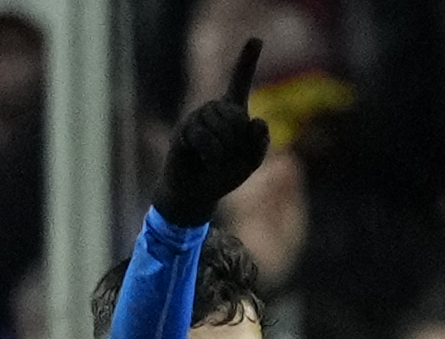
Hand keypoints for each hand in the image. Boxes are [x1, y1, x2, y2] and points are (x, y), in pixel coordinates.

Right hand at [151, 38, 271, 226]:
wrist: (196, 193)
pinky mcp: (185, 128)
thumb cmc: (224, 174)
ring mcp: (198, 116)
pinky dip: (211, 154)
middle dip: (239, 145)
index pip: (239, 80)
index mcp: (233, 111)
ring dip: (225, 151)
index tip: (257, 39)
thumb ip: (259, 143)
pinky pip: (205, 137)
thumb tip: (258, 121)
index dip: (247, 60)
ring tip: (215, 160)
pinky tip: (205, 160)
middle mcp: (215, 108)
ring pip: (223, 127)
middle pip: (238, 117)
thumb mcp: (250, 162)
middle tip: (228, 158)